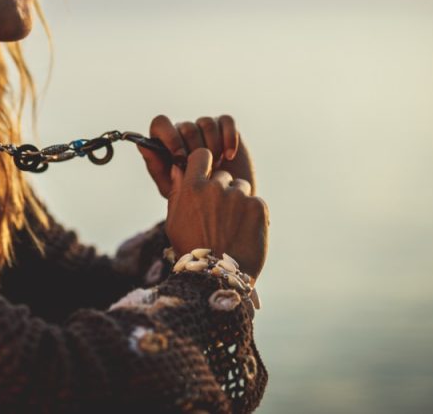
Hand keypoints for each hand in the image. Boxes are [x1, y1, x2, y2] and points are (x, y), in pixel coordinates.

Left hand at [136, 114, 255, 198]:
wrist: (220, 202)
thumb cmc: (190, 195)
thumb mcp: (171, 186)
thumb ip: (156, 165)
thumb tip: (142, 144)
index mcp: (166, 140)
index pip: (160, 123)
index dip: (169, 137)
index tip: (180, 158)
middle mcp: (183, 130)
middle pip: (187, 127)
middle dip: (195, 150)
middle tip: (202, 172)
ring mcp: (204, 126)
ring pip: (206, 124)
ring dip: (212, 147)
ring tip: (215, 168)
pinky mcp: (225, 126)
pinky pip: (226, 122)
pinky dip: (228, 139)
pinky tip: (229, 157)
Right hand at [163, 147, 268, 278]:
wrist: (217, 276)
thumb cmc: (191, 249)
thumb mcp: (175, 220)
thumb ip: (178, 191)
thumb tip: (179, 168)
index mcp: (192, 187)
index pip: (201, 155)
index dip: (205, 164)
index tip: (207, 175)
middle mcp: (215, 187)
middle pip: (223, 176)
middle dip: (222, 190)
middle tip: (220, 215)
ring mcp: (238, 196)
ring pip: (241, 188)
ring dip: (239, 201)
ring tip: (233, 226)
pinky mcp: (258, 207)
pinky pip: (257, 202)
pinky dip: (253, 215)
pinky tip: (245, 232)